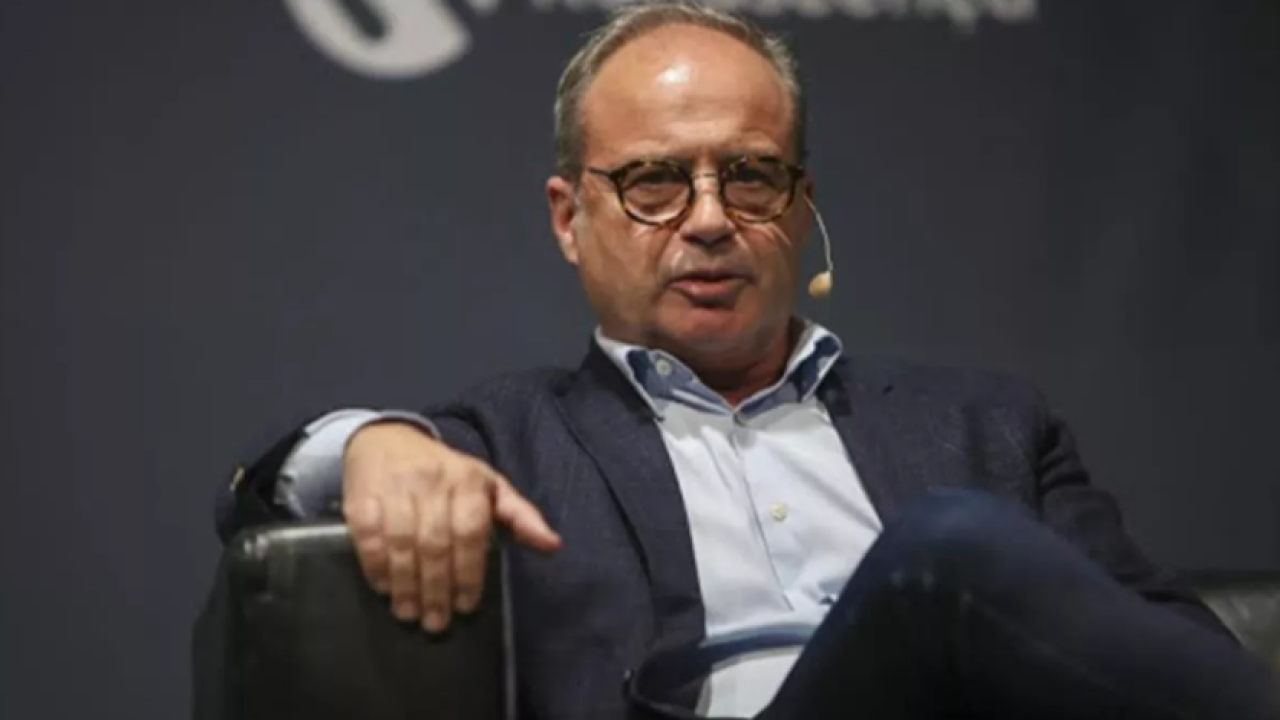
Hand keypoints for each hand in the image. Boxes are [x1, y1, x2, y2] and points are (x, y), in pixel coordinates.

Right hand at [341, 421, 559, 631]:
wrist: (386, 439)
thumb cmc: (446, 473)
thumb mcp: (489, 486)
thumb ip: (520, 516)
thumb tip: (552, 545)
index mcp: (469, 480)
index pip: (470, 532)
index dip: (468, 573)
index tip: (467, 605)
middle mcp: (432, 481)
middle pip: (435, 544)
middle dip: (436, 589)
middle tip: (437, 621)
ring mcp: (395, 488)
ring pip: (402, 544)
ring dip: (406, 585)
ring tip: (410, 614)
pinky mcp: (361, 497)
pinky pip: (368, 537)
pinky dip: (376, 567)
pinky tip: (384, 588)